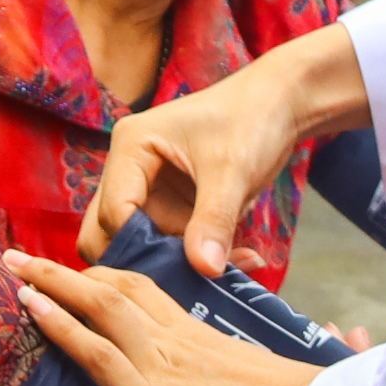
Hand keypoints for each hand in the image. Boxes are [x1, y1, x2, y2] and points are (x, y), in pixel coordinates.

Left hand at [2, 256, 314, 385]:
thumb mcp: (305, 366)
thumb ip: (326, 341)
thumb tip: (356, 330)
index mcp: (205, 333)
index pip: (147, 292)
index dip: (109, 278)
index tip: (80, 272)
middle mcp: (174, 339)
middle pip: (113, 288)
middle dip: (64, 272)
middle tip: (24, 259)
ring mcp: (156, 365)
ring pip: (95, 307)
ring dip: (47, 284)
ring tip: (11, 268)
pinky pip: (91, 351)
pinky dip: (57, 325)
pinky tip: (29, 307)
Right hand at [78, 31, 358, 265]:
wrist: (279, 105)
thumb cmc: (251, 119)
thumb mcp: (232, 171)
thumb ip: (214, 220)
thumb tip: (205, 270)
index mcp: (130, 147)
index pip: (113, 213)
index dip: (140, 248)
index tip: (179, 272)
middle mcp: (129, 170)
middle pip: (107, 232)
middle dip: (145, 261)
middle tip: (189, 280)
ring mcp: (149, 190)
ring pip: (140, 245)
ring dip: (178, 264)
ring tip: (230, 267)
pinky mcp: (171, 206)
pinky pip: (171, 244)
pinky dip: (199, 257)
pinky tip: (240, 258)